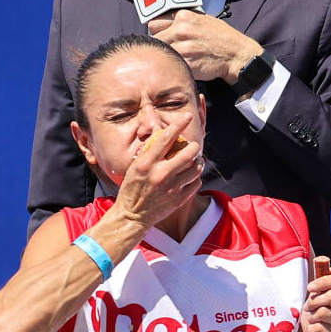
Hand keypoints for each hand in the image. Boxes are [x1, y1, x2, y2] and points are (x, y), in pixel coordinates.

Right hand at [113, 114, 203, 229]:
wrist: (133, 215)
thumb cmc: (132, 188)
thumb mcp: (135, 167)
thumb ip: (150, 153)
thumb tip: (163, 137)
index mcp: (146, 163)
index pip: (166, 138)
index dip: (179, 124)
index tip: (188, 116)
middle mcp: (161, 174)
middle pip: (189, 152)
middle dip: (193, 147)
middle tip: (192, 147)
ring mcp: (172, 187)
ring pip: (196, 167)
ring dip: (198, 162)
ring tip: (194, 161)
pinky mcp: (180, 198)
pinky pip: (196, 182)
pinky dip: (195, 177)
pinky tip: (190, 176)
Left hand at [147, 10, 264, 83]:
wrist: (239, 56)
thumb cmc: (224, 39)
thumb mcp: (203, 20)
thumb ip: (183, 22)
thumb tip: (166, 26)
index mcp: (183, 16)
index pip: (155, 25)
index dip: (159, 34)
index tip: (166, 40)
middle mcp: (181, 29)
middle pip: (156, 40)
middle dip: (163, 47)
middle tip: (174, 53)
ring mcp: (183, 46)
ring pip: (163, 54)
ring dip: (169, 59)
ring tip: (181, 61)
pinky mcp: (187, 62)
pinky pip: (173, 65)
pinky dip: (177, 68)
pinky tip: (187, 67)